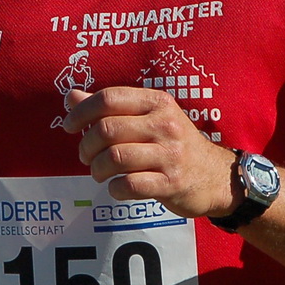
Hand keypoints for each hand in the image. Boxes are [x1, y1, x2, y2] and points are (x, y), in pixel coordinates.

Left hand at [61, 86, 236, 217]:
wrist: (215, 176)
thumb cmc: (172, 144)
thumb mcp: (147, 117)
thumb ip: (110, 107)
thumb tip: (71, 95)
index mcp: (157, 102)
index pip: (109, 98)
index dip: (81, 112)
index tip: (69, 126)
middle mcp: (165, 124)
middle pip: (107, 129)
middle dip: (86, 146)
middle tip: (85, 156)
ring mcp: (170, 154)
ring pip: (115, 157)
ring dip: (97, 169)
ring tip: (99, 173)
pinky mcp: (172, 183)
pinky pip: (130, 185)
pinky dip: (114, 189)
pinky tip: (116, 187)